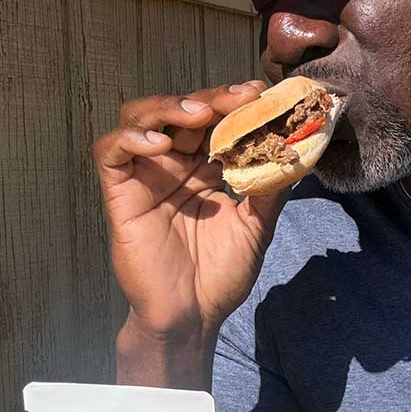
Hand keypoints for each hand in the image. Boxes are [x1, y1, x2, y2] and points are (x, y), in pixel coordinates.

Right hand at [93, 82, 283, 346]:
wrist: (193, 316)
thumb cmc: (222, 274)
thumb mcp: (257, 227)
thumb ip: (272, 189)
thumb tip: (300, 152)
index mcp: (206, 168)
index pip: (217, 121)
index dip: (236, 104)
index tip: (263, 95)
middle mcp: (174, 165)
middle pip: (183, 111)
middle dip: (212, 98)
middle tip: (240, 98)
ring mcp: (145, 176)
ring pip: (141, 117)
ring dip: (169, 107)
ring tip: (199, 114)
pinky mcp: (119, 194)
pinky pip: (110, 152)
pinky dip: (131, 139)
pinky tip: (160, 146)